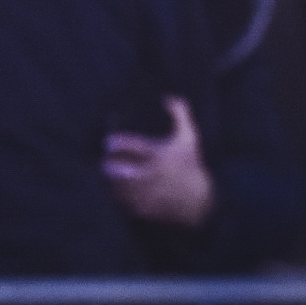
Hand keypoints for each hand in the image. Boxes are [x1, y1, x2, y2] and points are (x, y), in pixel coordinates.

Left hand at [104, 97, 214, 227]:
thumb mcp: (189, 138)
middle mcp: (152, 175)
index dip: (116, 142)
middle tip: (107, 161)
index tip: (109, 141)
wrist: (198, 200)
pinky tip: (119, 187)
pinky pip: (122, 200)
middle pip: (120, 169)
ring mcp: (146, 193)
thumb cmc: (190, 164)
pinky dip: (118, 194)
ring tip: (111, 173)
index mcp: (160, 155)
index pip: (132, 146)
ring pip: (118, 186)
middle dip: (109, 164)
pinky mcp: (143, 208)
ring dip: (112, 179)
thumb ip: (180, 115)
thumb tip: (168, 96)